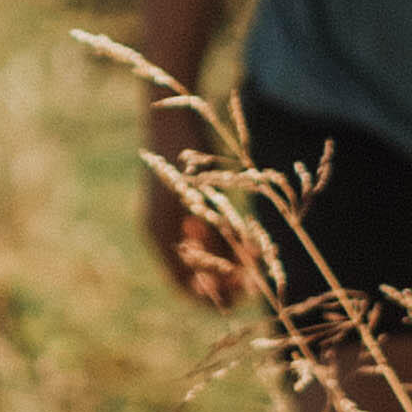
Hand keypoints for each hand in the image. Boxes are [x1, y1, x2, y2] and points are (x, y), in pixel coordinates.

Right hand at [140, 85, 259, 310]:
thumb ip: (217, 237)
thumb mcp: (207, 199)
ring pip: (194, 254)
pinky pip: (192, 235)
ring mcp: (161, 217)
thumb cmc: (189, 153)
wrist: (169, 115)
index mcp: (159, 233)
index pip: (183, 284)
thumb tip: (238, 275)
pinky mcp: (171, 204)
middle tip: (254, 280)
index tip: (243, 296)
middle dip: (222, 279)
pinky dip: (213, 240)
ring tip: (251, 255)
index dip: (213, 297)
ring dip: (221, 260)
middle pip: (189, 273)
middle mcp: (157, 230)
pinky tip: (234, 233)